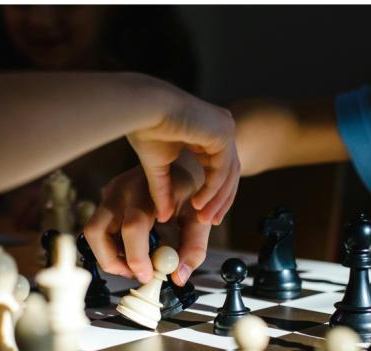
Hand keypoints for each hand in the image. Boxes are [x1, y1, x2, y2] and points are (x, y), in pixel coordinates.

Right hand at [84, 166, 210, 285]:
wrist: (177, 163)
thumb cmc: (190, 192)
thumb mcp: (199, 218)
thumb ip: (193, 248)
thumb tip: (178, 277)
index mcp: (148, 192)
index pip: (133, 227)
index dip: (136, 257)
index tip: (148, 276)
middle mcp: (121, 191)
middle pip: (96, 231)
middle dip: (111, 261)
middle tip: (134, 274)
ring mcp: (109, 193)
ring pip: (92, 233)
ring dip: (108, 255)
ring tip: (133, 264)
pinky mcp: (105, 199)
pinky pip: (99, 229)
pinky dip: (111, 246)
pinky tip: (132, 248)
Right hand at [127, 79, 239, 225]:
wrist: (142, 107)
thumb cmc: (145, 127)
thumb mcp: (158, 167)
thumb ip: (164, 190)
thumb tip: (164, 217)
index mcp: (209, 134)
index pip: (219, 170)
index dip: (213, 196)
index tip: (204, 217)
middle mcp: (221, 130)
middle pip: (229, 174)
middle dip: (220, 201)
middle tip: (210, 223)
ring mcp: (225, 129)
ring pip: (228, 174)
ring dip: (216, 200)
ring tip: (203, 219)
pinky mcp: (223, 132)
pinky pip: (222, 169)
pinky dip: (212, 190)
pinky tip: (198, 203)